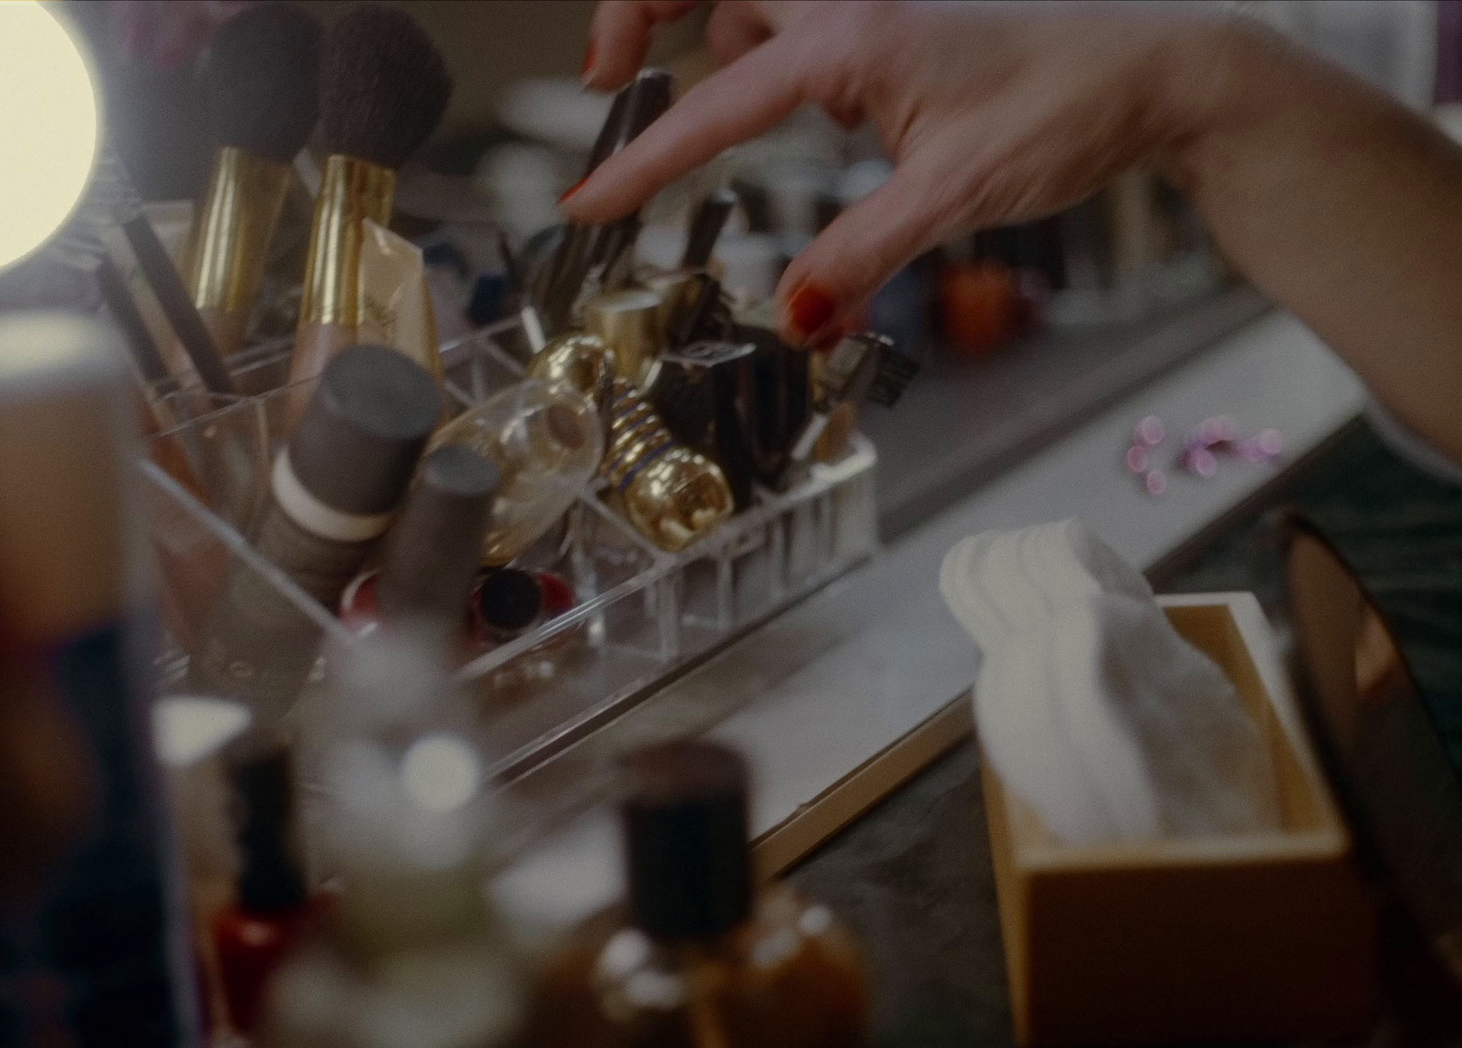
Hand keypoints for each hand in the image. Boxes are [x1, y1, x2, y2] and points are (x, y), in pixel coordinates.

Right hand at [569, 1, 1234, 346]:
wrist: (1160, 68)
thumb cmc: (1072, 106)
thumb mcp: (955, 197)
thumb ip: (859, 255)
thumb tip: (792, 316)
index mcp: (854, 37)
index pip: (714, 104)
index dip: (640, 162)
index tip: (588, 204)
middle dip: (634, 14)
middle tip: (605, 76)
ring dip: (710, 36)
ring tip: (708, 112)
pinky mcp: (895, 9)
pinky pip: (800, 14)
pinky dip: (775, 47)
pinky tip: (815, 106)